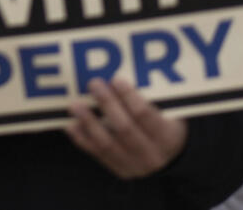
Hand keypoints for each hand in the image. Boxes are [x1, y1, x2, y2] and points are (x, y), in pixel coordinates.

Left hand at [66, 76, 187, 178]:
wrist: (171, 158)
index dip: (129, 97)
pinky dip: (82, 139)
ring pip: (107, 144)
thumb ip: (151, 96)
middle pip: (124, 128)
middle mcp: (152, 155)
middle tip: (94, 84)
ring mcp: (135, 166)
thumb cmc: (167, 124)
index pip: (145, 116)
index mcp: (168, 137)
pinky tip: (71, 125)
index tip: (116, 79)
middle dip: (107, 104)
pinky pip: (97, 154)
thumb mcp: (170, 111)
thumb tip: (122, 74)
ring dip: (89, 122)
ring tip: (75, 105)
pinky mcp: (119, 170)